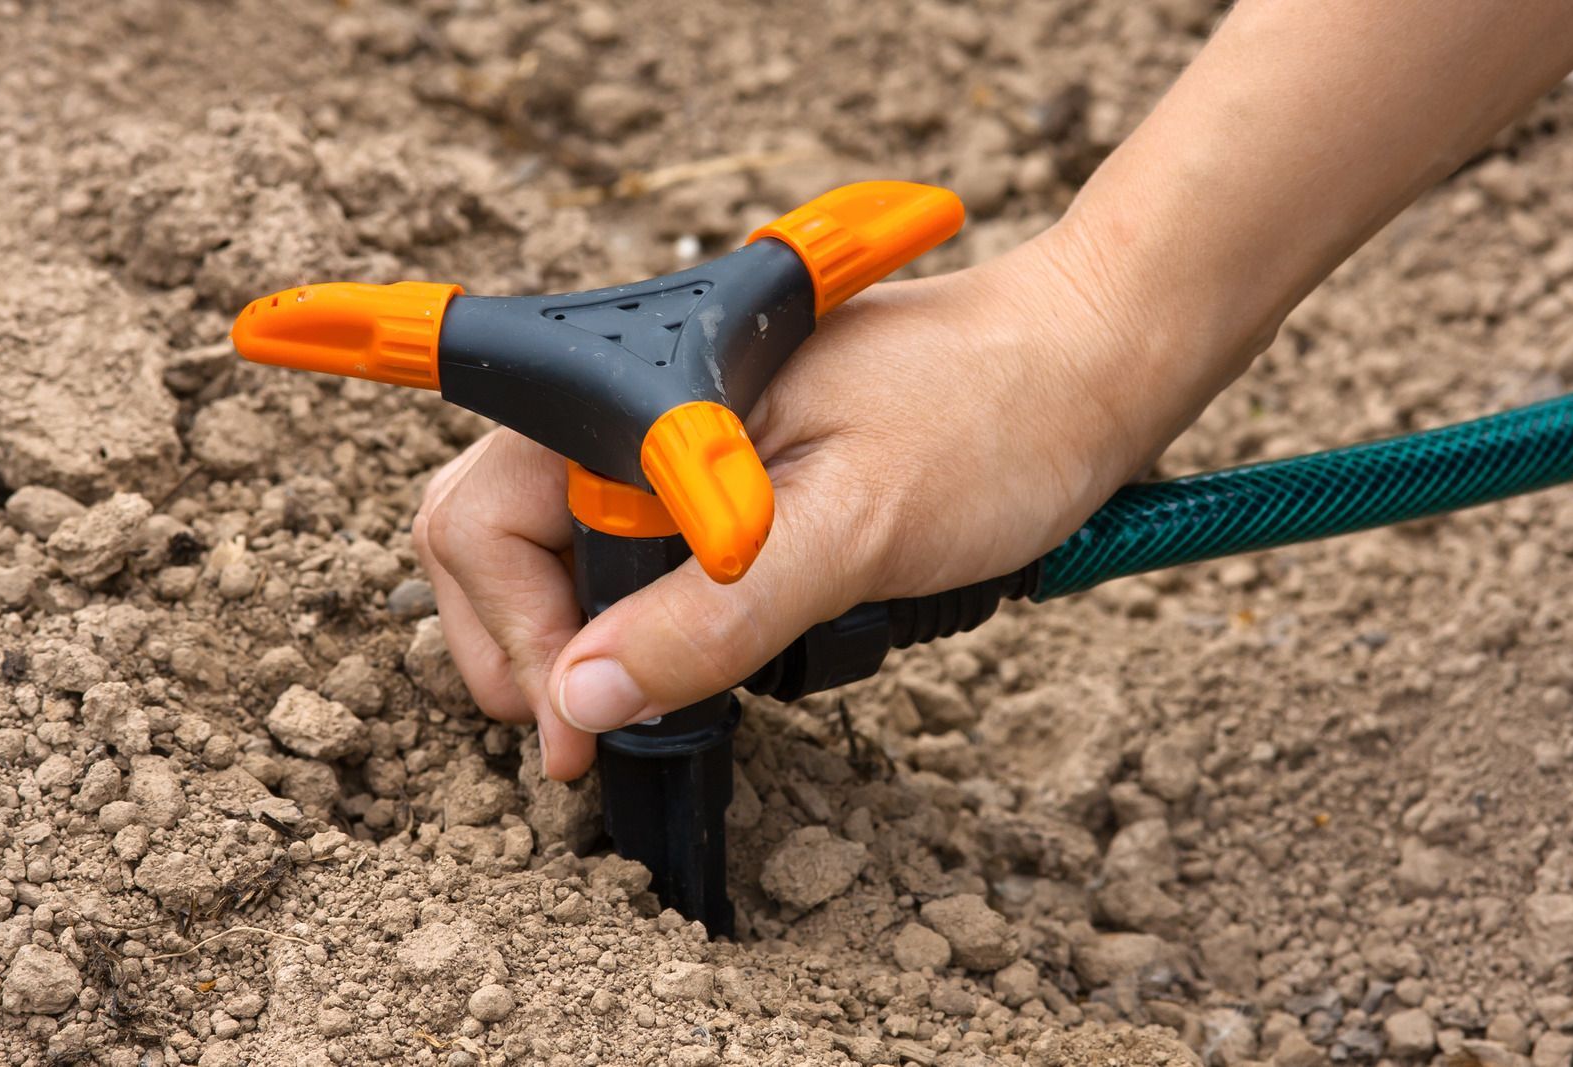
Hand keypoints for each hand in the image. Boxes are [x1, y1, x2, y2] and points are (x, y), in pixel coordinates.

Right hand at [413, 222, 1214, 779]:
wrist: (1087, 369)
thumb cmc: (991, 414)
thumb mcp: (853, 524)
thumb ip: (715, 612)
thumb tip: (584, 697)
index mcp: (643, 390)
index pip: (486, 520)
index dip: (514, 638)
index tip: (576, 733)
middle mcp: (638, 408)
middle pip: (505, 541)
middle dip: (534, 650)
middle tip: (595, 740)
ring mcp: (678, 444)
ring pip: (570, 557)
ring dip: (596, 643)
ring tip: (663, 705)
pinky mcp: (727, 477)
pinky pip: (646, 558)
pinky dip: (654, 623)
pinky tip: (711, 658)